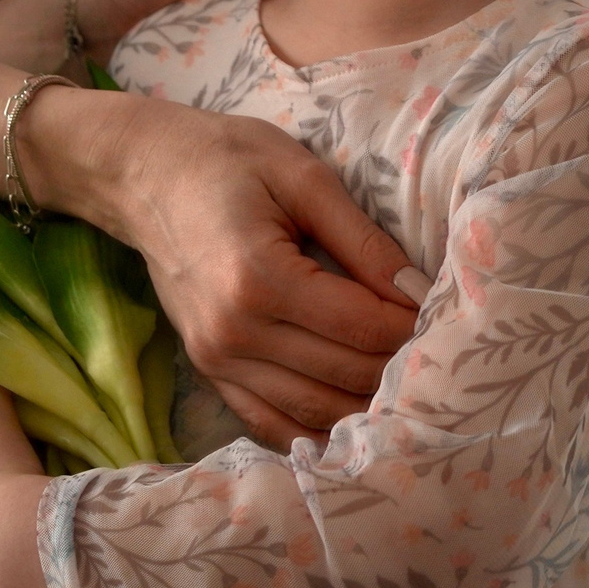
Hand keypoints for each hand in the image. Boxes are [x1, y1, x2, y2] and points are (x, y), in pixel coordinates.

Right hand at [45, 91, 424, 449]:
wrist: (144, 174)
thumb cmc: (227, 160)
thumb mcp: (303, 176)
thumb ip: (362, 239)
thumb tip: (416, 290)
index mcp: (260, 278)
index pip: (360, 326)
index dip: (411, 326)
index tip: (445, 314)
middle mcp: (235, 332)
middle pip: (343, 373)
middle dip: (398, 366)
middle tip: (439, 352)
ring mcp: (216, 360)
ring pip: (313, 409)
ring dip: (366, 404)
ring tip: (407, 383)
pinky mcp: (208, 370)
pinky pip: (271, 421)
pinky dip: (316, 427)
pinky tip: (353, 417)